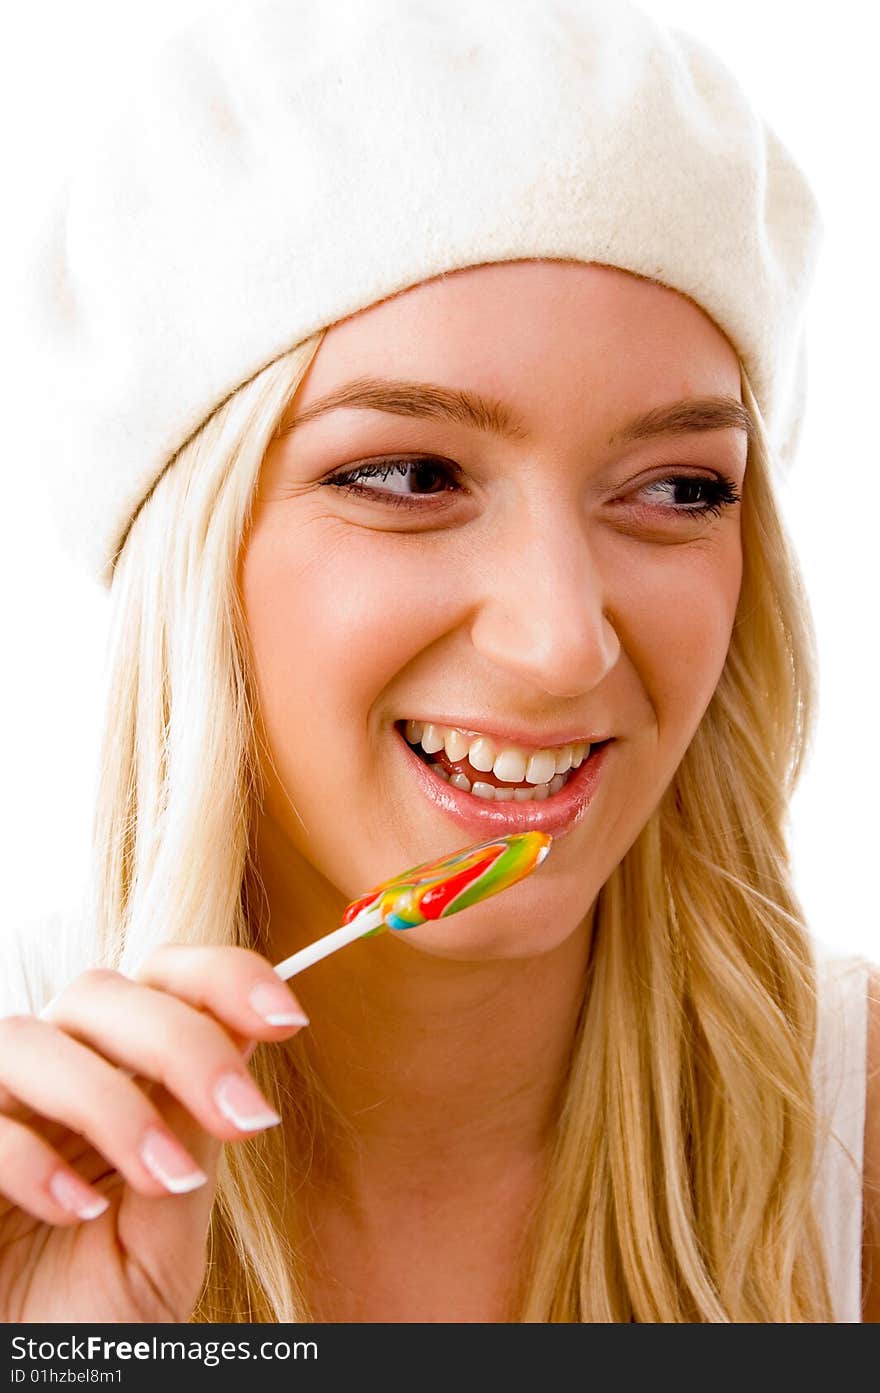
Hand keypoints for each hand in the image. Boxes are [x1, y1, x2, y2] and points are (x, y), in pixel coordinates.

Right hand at [0, 945, 307, 1321]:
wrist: (33, 1368)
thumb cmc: (93, 1307)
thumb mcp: (165, 1235)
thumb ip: (190, 1147)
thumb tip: (238, 1056)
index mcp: (122, 1071)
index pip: (167, 981)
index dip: (226, 978)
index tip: (286, 1019)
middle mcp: (57, 1068)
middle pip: (103, 991)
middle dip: (183, 1044)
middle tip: (242, 1118)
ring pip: (30, 1038)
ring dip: (110, 1104)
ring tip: (164, 1180)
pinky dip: (30, 1159)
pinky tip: (75, 1212)